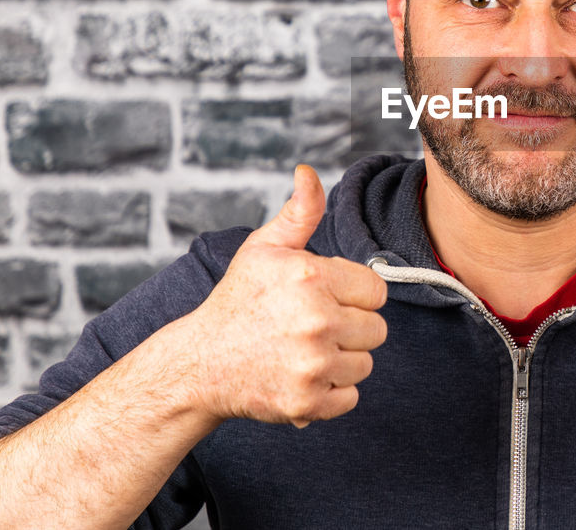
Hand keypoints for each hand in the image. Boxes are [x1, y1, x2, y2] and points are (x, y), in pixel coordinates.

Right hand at [186, 164, 388, 427]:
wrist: (199, 363)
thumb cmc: (239, 300)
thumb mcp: (264, 249)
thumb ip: (299, 212)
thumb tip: (308, 173)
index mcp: (312, 276)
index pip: (376, 291)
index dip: (353, 294)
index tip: (325, 298)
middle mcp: (316, 320)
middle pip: (376, 330)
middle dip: (350, 328)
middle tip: (312, 328)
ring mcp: (312, 364)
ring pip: (365, 364)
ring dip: (342, 361)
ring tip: (305, 352)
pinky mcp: (306, 402)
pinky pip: (350, 397)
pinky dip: (331, 393)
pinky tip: (301, 377)